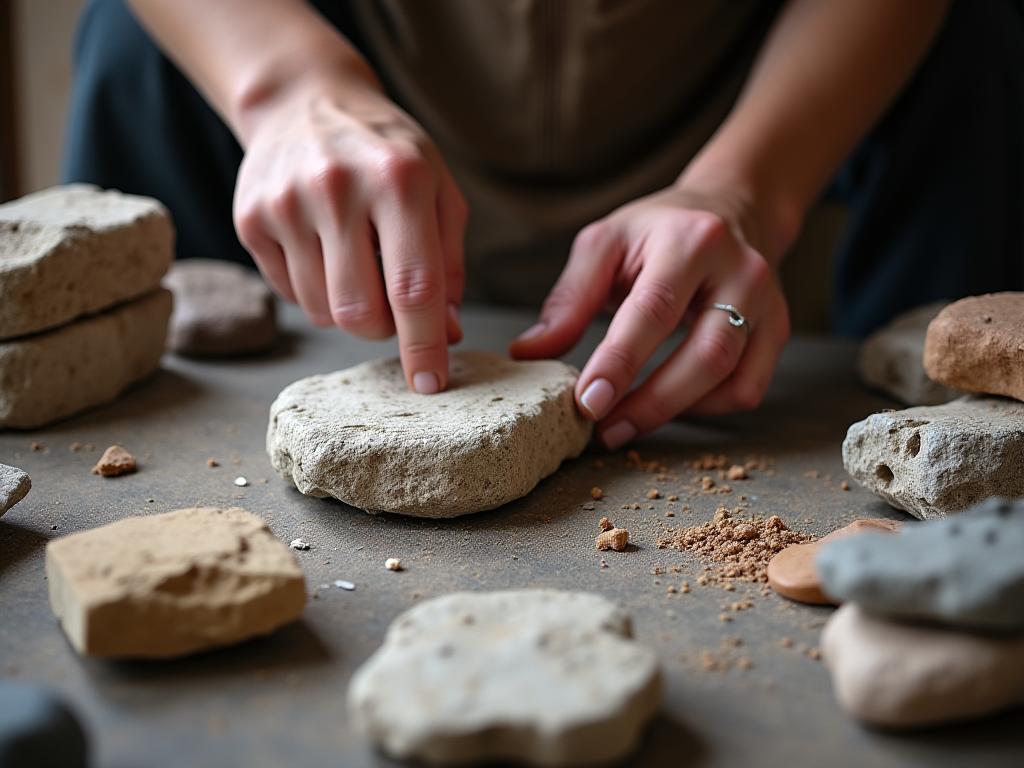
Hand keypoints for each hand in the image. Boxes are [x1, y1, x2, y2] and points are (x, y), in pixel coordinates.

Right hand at [232, 74, 466, 392]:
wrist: (305, 100)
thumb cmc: (387, 152)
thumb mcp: (438, 190)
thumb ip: (448, 263)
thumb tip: (448, 334)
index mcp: (399, 180)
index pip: (414, 286)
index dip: (424, 345)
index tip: (431, 384)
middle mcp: (337, 188)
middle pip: (359, 313)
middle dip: (383, 330)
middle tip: (392, 307)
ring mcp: (285, 203)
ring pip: (321, 312)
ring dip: (347, 309)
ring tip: (355, 264)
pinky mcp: (249, 218)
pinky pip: (289, 294)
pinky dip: (314, 290)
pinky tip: (322, 249)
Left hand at [510, 184, 789, 447]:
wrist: (731, 208)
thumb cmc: (657, 230)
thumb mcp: (604, 244)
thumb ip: (569, 299)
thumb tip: (529, 353)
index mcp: (691, 240)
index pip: (654, 310)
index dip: (620, 363)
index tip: (586, 403)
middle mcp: (740, 271)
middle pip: (705, 355)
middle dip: (651, 403)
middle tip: (603, 429)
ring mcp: (767, 303)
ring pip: (732, 379)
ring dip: (675, 413)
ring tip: (625, 424)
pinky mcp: (778, 329)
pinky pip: (749, 387)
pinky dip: (707, 408)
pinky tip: (670, 404)